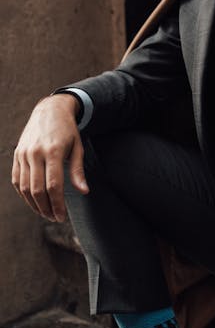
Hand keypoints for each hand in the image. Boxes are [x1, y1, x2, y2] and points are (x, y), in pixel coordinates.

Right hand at [12, 94, 88, 222]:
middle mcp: (36, 153)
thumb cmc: (67, 130)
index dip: (57, 204)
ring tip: (45, 212)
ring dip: (34, 204)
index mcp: (53, 151)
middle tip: (55, 218)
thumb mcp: (77, 147)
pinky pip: (17, 179)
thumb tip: (84, 191)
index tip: (62, 216)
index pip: (53, 185)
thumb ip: (78, 171)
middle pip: (37, 189)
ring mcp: (24, 154)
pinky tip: (33, 201)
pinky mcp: (17, 155)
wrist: (49, 110)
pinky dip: (24, 193)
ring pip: (25, 187)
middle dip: (46, 208)